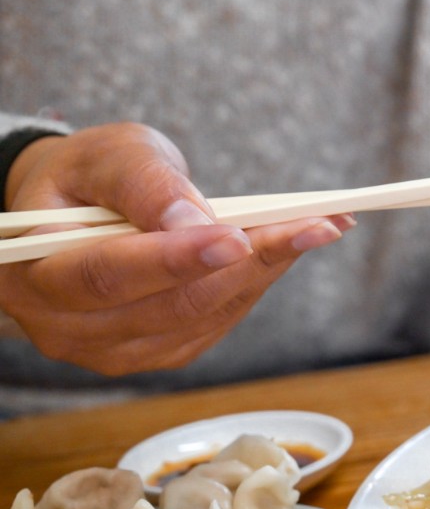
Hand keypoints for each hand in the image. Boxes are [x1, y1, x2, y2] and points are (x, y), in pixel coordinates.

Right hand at [0, 122, 353, 374]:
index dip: (175, 259)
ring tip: (317, 227)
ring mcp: (114, 350)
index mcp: (33, 272)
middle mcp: (67, 326)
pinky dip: (257, 284)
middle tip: (313, 225)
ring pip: (203, 317)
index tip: (238, 237)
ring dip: (265, 272)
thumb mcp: (108, 155)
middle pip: (170, 305)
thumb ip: (143, 183)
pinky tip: (287, 249)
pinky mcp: (158, 353)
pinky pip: (216, 324)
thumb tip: (193, 220)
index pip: (107, 275)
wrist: (80, 210)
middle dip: (247, 262)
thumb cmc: (88, 177)